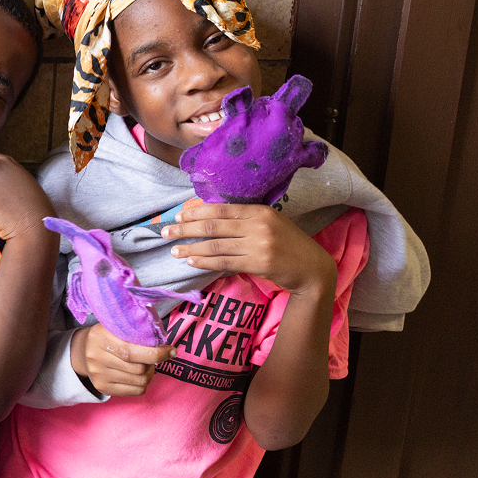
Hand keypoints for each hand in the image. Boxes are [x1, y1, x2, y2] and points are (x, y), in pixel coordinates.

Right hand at [71, 323, 173, 396]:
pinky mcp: (103, 388)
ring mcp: (99, 375)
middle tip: (152, 357)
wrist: (82, 351)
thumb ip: (135, 331)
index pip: (132, 351)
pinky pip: (136, 391)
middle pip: (138, 369)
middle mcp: (96, 357)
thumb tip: (163, 343)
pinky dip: (143, 383)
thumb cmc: (107, 336)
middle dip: (152, 364)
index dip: (156, 353)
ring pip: (140, 381)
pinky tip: (137, 375)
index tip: (171, 350)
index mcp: (100, 337)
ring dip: (149, 374)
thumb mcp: (115, 327)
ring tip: (144, 365)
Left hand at [163, 203, 335, 294]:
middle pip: (213, 226)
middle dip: (185, 228)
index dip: (196, 212)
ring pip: (216, 245)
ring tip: (173, 250)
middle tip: (165, 231)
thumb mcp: (269, 222)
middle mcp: (258, 226)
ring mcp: (259, 245)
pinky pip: (224, 262)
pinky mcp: (258, 264)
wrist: (312, 268)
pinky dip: (205, 261)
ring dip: (190, 247)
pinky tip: (191, 260)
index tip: (178, 214)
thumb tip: (207, 215)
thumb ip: (243, 218)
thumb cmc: (287, 243)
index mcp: (260, 211)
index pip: (220, 209)